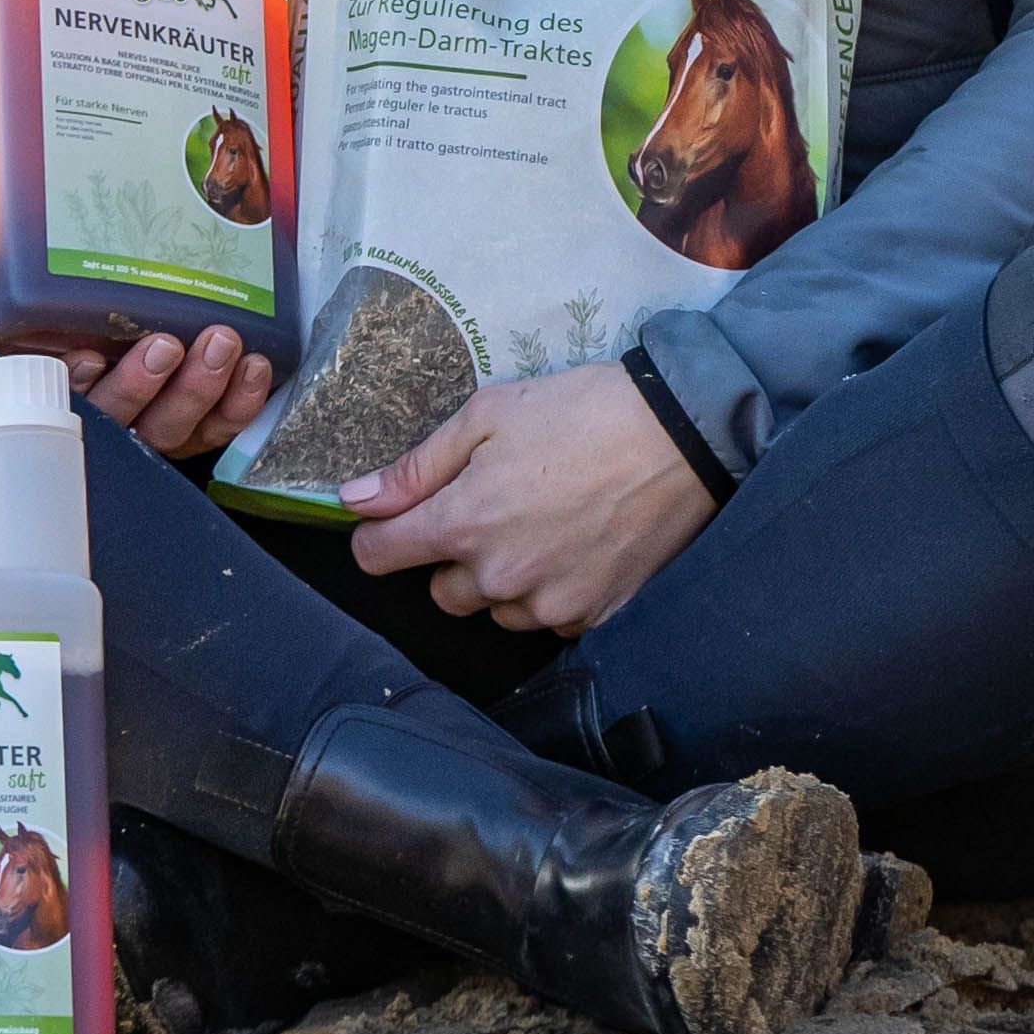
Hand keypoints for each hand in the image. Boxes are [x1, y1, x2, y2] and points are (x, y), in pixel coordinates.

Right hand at [0, 204, 272, 461]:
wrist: (126, 269)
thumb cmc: (54, 277)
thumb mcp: (7, 254)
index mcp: (49, 371)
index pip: (57, 395)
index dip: (73, 383)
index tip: (83, 355)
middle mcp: (101, 401)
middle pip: (123, 421)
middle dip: (147, 388)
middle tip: (167, 344)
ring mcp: (152, 413)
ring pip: (175, 429)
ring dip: (201, 392)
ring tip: (223, 344)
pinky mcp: (199, 414)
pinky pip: (221, 426)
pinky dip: (241, 404)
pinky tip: (258, 370)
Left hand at [339, 361, 714, 633]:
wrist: (678, 436)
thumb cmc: (580, 412)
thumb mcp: (488, 414)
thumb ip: (416, 465)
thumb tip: (355, 500)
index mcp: (463, 523)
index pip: (380, 557)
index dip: (377, 536)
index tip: (393, 521)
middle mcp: (498, 577)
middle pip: (439, 592)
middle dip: (451, 555)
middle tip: (491, 505)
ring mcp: (547, 605)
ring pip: (494, 610)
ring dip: (501, 579)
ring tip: (540, 522)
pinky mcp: (592, 618)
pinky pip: (546, 620)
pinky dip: (548, 591)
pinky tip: (572, 545)